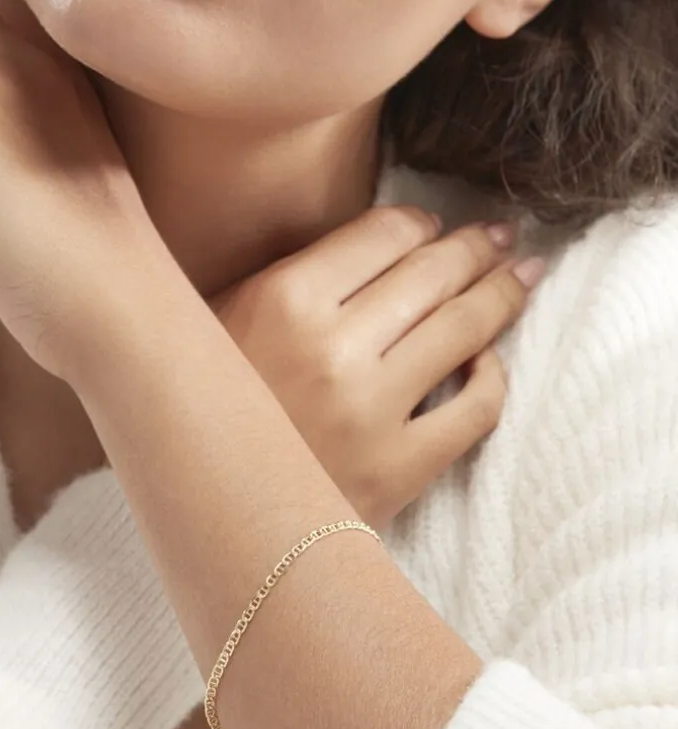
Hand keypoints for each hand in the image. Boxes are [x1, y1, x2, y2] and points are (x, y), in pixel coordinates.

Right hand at [214, 207, 543, 527]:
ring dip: (504, 294)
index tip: (433, 227)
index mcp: (282, 299)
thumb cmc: (209, 406)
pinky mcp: (395, 471)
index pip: (384, 233)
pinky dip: (492, 378)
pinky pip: (475, 410)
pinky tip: (486, 362)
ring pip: (464, 330)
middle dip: (476, 248)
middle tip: (500, 237)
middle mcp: (331, 348)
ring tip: (522, 277)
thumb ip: (290, 276)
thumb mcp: (223, 321)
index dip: (421, 222)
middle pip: (433, 274)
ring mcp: (368, 413)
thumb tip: (380, 242)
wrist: (205, 506)